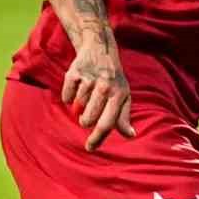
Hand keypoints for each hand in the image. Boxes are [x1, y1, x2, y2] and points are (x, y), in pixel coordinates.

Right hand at [62, 28, 134, 151]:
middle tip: (89, 112)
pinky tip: (77, 87)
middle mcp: (106, 87)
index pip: (107, 123)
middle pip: (88, 120)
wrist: (100, 50)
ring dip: (79, 106)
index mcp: (120, 95)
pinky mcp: (74, 73)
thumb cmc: (114, 79)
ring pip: (77, 108)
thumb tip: (131, 135)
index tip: (90, 148)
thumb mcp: (124, 96)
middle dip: (86, 121)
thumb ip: (124, 117)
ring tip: (88, 94)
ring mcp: (90, 79)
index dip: (97, 138)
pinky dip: (69, 96)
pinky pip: (66, 96)